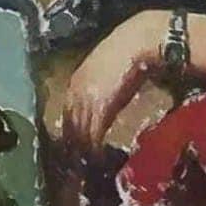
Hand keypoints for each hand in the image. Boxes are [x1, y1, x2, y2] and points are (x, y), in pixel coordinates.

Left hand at [62, 10, 166, 149]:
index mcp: (76, 81)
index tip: (73, 145)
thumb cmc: (127, 53)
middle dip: (72, 142)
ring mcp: (87, 98)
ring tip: (86, 163)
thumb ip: (98, 88)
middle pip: (70, 122)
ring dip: (82, 147)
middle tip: (77, 161)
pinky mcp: (101, 106)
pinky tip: (96, 157)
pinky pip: (93, 131)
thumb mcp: (106, 72)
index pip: (67, 111)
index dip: (71, 129)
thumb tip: (101, 105)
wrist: (137, 42)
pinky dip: (93, 146)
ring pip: (79, 129)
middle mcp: (76, 89)